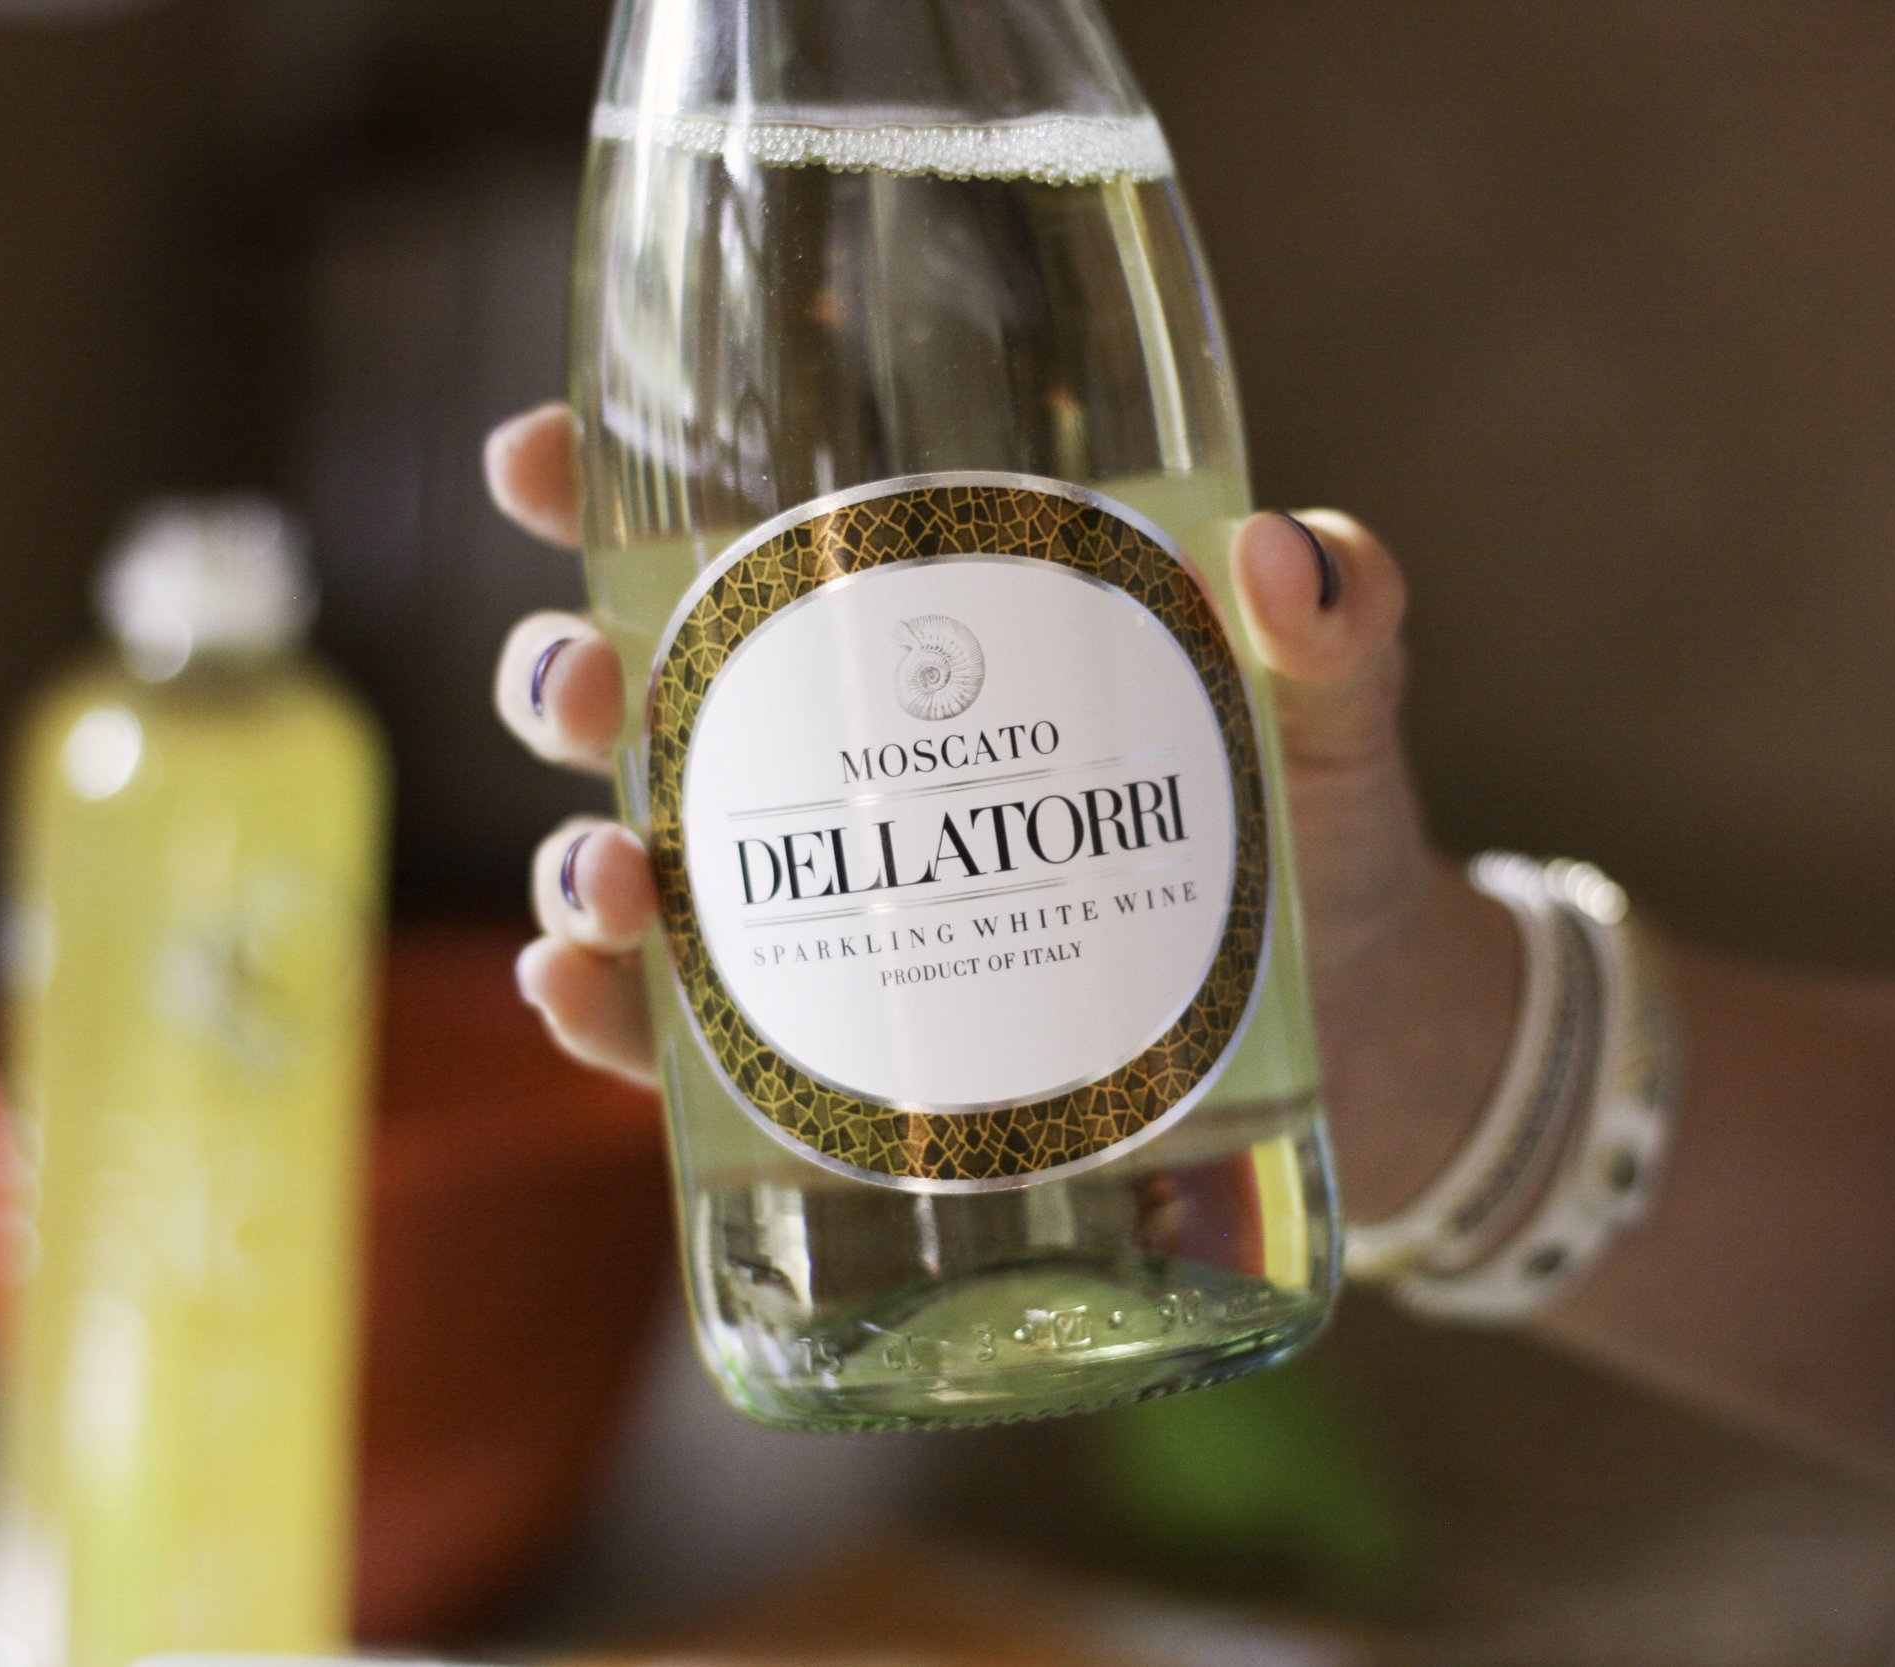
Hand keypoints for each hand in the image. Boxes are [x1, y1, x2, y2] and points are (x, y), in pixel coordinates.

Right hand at [484, 402, 1517, 1217]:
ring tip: (613, 875)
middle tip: (587, 685)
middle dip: (566, 677)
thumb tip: (1277, 553)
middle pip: (645, 700)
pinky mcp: (843, 1055)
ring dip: (580, 863)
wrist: (1356, 1038)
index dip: (607, 488)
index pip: (743, 544)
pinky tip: (592, 996)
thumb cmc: (1316, 840)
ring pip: (638, 867)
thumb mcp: (1334, 721)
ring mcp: (832, 914)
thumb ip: (1339, 631)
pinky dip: (612, 1020)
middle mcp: (845, 768)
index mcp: (928, 644)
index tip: (537, 458)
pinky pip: (685, 1041)